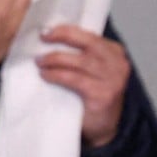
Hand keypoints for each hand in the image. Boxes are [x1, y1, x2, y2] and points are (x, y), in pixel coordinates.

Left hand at [36, 25, 129, 147]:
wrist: (103, 126)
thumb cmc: (92, 93)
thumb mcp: (90, 68)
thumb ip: (79, 52)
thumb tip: (49, 36)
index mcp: (114, 52)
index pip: (89, 34)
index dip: (66, 30)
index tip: (46, 30)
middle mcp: (117, 63)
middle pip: (86, 42)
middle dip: (62, 37)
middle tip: (42, 38)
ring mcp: (112, 79)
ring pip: (79, 61)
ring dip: (55, 59)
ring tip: (39, 61)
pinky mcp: (102, 94)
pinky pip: (75, 79)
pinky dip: (57, 75)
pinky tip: (46, 75)